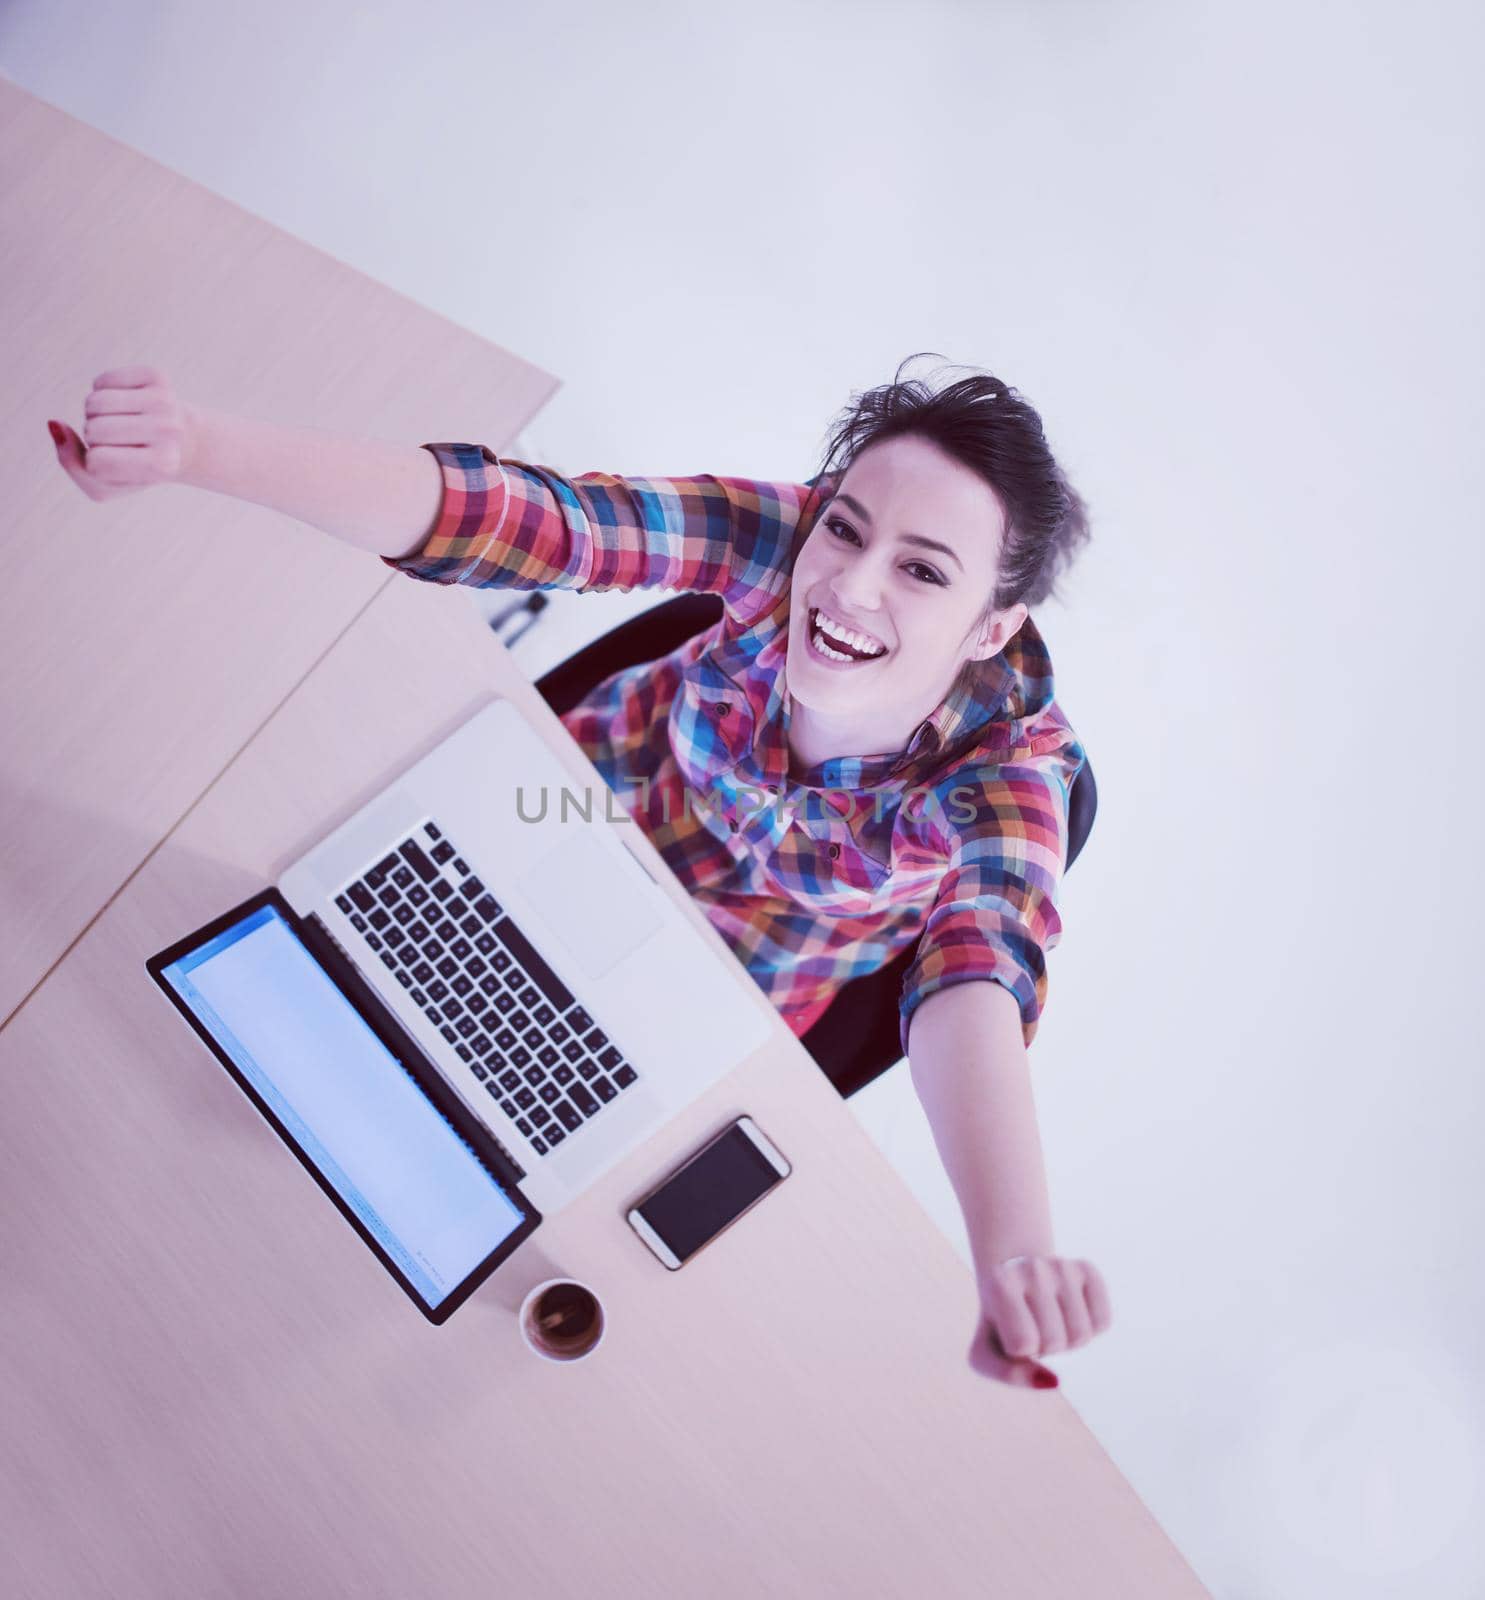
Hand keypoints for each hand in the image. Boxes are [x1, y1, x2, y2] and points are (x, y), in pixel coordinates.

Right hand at [48, 364, 194, 502]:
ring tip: (117, 422)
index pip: (96, 462)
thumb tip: (54, 423)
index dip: (95, 463)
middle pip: (93, 430)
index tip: (120, 464)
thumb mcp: (106, 484)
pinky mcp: (156, 376)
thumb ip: (71, 465)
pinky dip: (101, 393)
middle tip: (119, 442)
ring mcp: (165, 401)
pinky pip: (101, 381)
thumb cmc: (137, 468)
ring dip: (93, 414)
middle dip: (93, 437)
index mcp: (163, 465)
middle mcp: (169, 431)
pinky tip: (123, 404)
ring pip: (93, 402)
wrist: (181, 442)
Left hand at [967, 1254, 1112, 1388]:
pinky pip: (1103, 1321)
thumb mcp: (987, 1352)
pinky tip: (1071, 1311)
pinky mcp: (1087, 1268)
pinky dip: (1091, 1328)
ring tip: (1050, 1318)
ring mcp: (1061, 1265)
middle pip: (1055, 1342)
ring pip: (1082, 1335)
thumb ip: (1009, 1374)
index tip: (1012, 1332)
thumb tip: (1056, 1382)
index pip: (1023, 1344)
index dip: (1021, 1351)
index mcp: (999, 1284)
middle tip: (1033, 1325)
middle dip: (1046, 1347)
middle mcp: (1031, 1268)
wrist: (1013, 1274)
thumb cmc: (1000, 1322)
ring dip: (1068, 1340)